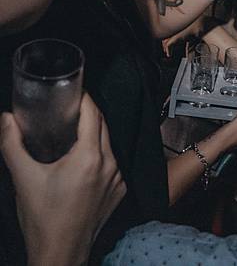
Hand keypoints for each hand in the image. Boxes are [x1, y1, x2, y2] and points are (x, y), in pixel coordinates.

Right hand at [0, 94, 125, 265]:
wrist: (60, 253)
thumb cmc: (42, 219)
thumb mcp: (24, 178)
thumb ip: (13, 145)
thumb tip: (5, 119)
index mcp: (89, 157)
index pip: (93, 114)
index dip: (85, 99)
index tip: (74, 92)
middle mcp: (109, 164)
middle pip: (102, 126)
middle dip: (89, 114)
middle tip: (70, 109)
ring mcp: (117, 178)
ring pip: (108, 145)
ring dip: (94, 136)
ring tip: (74, 133)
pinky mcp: (120, 190)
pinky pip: (112, 164)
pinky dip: (100, 157)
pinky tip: (82, 162)